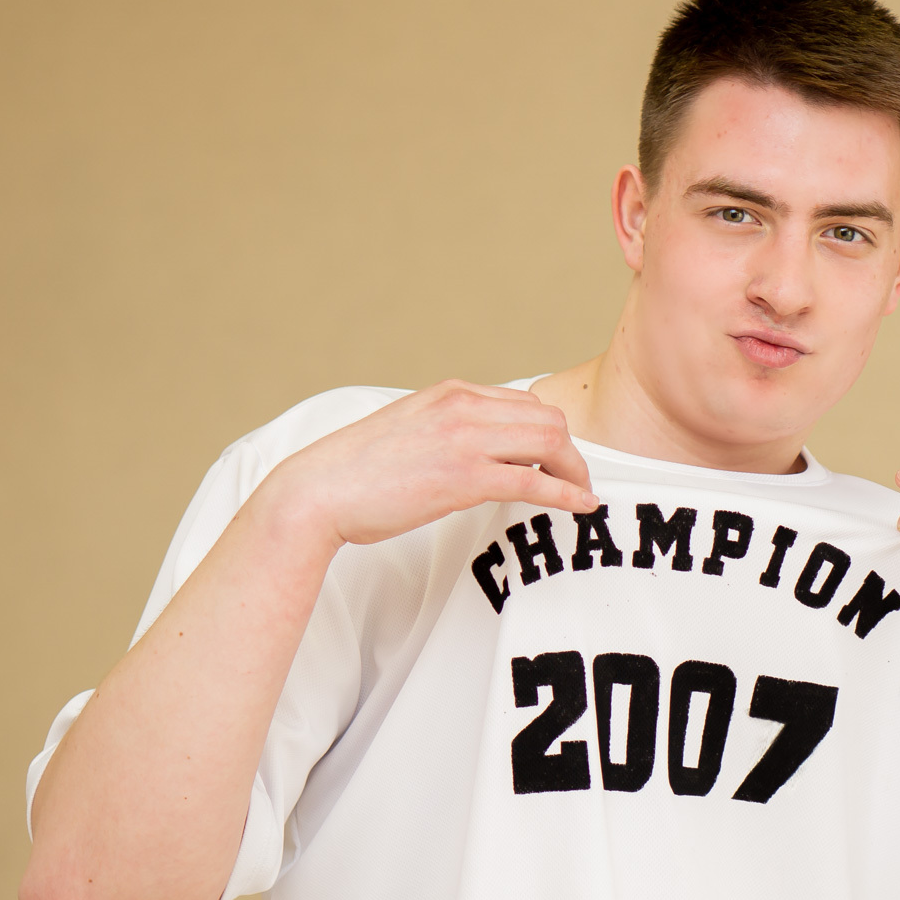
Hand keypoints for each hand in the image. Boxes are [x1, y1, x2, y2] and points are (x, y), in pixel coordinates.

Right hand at [261, 378, 599, 547]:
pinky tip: (582, 506)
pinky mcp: (464, 479)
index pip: (524, 402)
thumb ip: (447, 430)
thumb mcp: (409, 431)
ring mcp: (465, 440)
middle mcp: (462, 407)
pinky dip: (568, 493)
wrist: (318, 492)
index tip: (557, 458)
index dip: (548, 432)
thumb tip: (479, 451)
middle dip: (570, 449)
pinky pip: (535, 482)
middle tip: (576, 479)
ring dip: (575, 469)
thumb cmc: (356, 472)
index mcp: (450, 392)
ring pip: (550, 442)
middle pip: (547, 417)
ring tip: (581, 493)